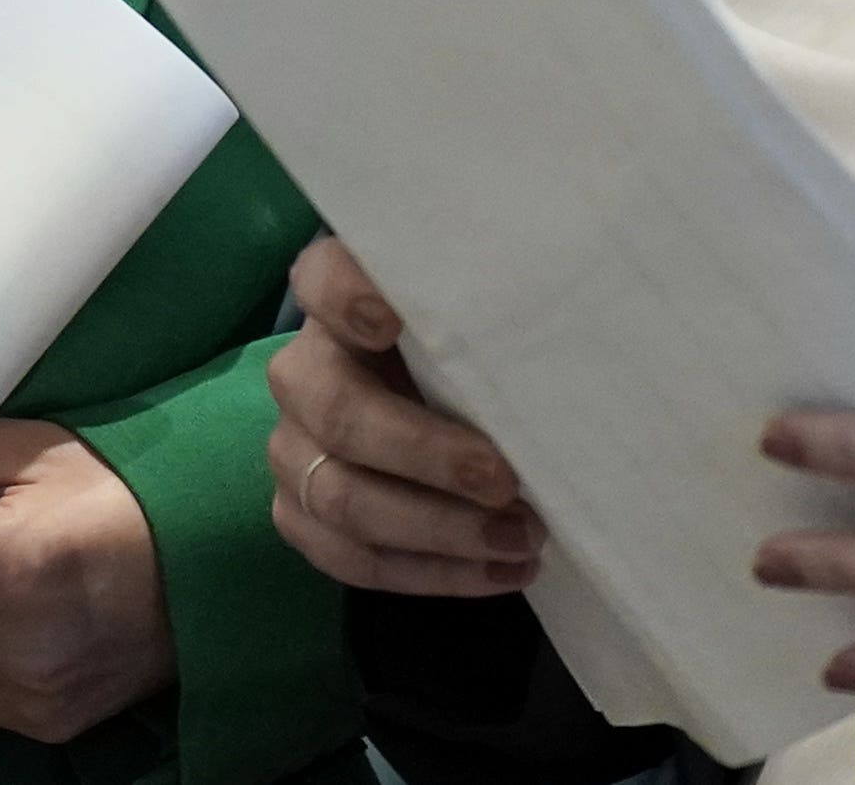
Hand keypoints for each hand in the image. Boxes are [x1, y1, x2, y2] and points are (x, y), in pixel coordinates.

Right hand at [266, 235, 545, 597]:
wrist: (414, 393)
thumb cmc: (463, 339)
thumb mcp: (474, 305)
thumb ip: (492, 300)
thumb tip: (564, 319)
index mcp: (334, 297)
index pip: (321, 281)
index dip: (347, 298)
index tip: (392, 320)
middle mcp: (300, 370)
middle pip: (340, 415)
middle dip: (428, 456)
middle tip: (505, 481)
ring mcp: (290, 448)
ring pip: (343, 499)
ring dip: (440, 531)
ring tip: (521, 539)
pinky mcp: (300, 513)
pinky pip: (354, 560)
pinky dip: (433, 574)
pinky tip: (500, 573)